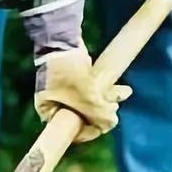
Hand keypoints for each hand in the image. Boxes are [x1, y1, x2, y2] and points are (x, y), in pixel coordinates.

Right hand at [22, 0, 131, 142]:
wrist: (62, 39)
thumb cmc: (67, 71)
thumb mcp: (85, 97)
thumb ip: (99, 114)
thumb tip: (112, 123)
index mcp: (49, 113)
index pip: (72, 132)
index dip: (90, 131)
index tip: (103, 126)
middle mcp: (57, 106)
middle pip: (85, 119)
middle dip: (102, 114)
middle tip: (114, 107)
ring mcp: (68, 95)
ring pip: (92, 106)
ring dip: (109, 101)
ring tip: (123, 94)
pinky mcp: (78, 83)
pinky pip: (95, 94)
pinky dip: (107, 92)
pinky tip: (123, 90)